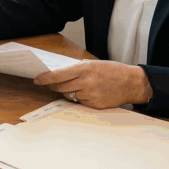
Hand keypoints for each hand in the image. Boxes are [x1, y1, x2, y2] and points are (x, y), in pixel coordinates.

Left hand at [33, 60, 152, 108]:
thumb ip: (77, 68)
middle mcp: (86, 82)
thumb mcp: (94, 64)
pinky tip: (86, 93)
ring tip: (74, 87)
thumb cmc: (113, 71)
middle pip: (60, 87)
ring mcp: (90, 95)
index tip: (37, 79)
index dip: (45, 78)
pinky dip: (79, 98)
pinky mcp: (95, 104)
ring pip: (69, 95)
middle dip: (52, 86)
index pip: (58, 75)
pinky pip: (80, 102)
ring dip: (66, 92)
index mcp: (85, 69)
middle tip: (50, 84)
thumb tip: (59, 73)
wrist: (132, 83)